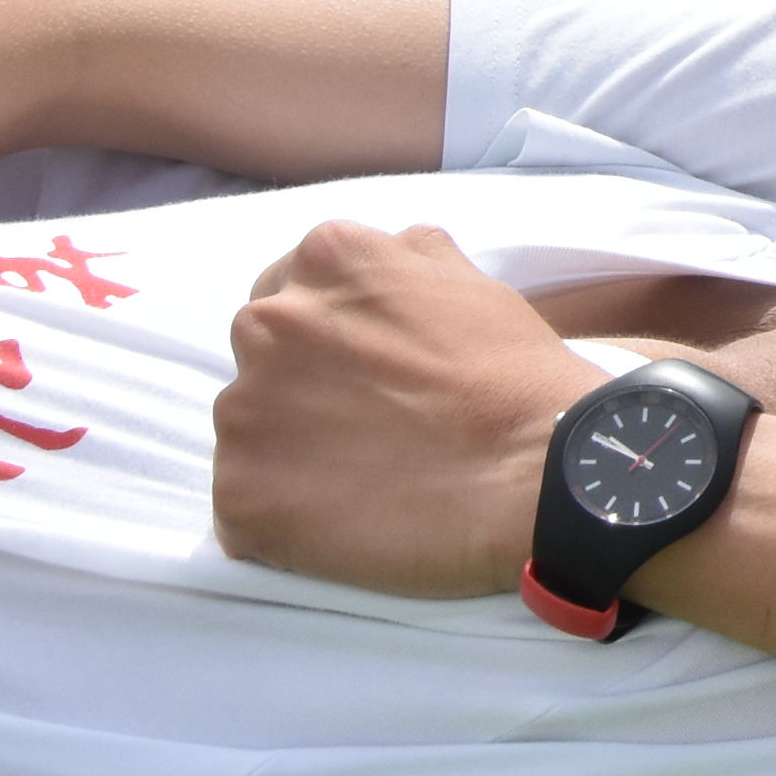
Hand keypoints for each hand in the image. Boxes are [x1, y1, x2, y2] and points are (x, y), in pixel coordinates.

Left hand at [211, 221, 591, 597]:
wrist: (537, 475)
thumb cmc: (515, 378)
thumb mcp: (471, 281)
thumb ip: (407, 258)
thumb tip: (385, 259)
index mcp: (325, 259)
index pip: (288, 290)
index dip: (329, 338)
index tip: (365, 373)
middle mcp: (268, 324)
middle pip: (260, 356)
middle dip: (301, 387)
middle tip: (368, 424)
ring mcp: (245, 410)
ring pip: (249, 429)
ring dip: (290, 450)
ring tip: (364, 475)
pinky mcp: (239, 492)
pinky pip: (242, 504)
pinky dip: (282, 516)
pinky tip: (347, 517)